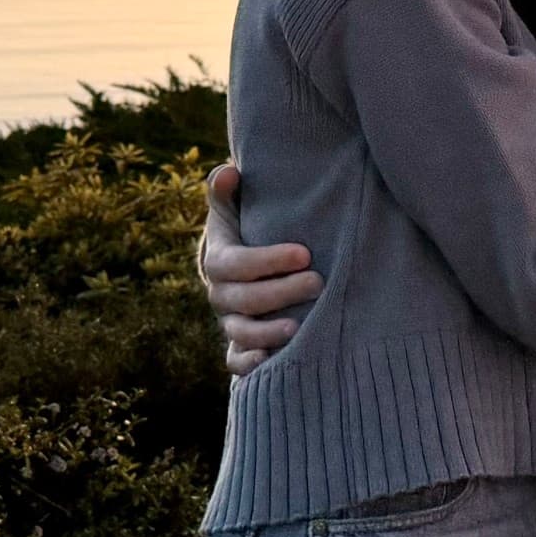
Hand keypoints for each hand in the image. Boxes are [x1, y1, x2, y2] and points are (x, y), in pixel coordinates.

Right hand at [200, 163, 323, 374]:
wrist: (250, 264)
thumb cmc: (250, 227)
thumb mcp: (238, 206)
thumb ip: (228, 190)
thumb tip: (228, 172)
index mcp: (217, 258)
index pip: (235, 263)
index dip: (267, 260)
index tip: (305, 253)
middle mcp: (220, 293)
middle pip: (241, 300)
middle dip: (279, 293)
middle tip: (317, 282)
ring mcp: (229, 321)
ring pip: (239, 332)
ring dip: (265, 333)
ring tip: (297, 329)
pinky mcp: (240, 344)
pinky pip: (235, 361)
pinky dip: (249, 363)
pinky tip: (270, 361)